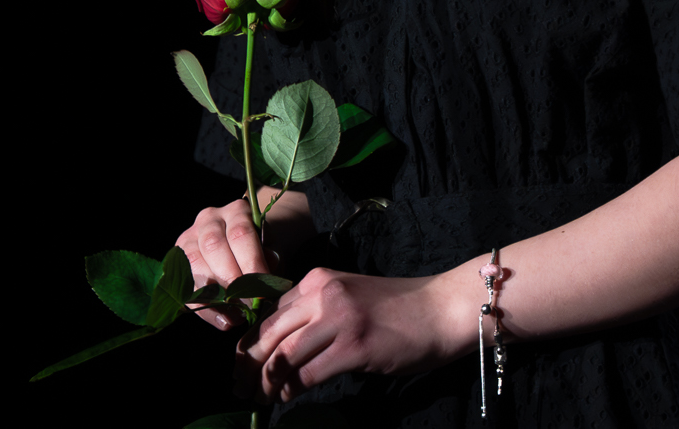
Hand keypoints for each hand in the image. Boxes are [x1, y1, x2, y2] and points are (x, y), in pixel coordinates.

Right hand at [173, 198, 276, 332]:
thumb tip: (264, 281)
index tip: (263, 292)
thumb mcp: (272, 250)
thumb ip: (270, 261)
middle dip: (232, 281)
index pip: (240, 234)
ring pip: (195, 263)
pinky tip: (224, 321)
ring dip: (216, 294)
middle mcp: (209, 219)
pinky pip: (186, 285)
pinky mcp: (178, 260)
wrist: (244, 247)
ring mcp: (189, 237)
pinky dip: (206, 308)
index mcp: (236, 211)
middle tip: (249, 306)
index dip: (251, 265)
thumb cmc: (262, 250)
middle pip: (214, 246)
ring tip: (237, 315)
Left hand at [235, 268, 464, 403]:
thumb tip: (281, 346)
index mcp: (317, 280)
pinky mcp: (355, 345)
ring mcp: (339, 318)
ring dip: (267, 382)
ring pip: (285, 355)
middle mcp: (322, 293)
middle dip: (248, 363)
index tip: (239, 364)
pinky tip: (287, 398)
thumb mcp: (347, 298)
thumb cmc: (396, 310)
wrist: (440, 309)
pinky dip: (293, 388)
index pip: (269, 313)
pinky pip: (310, 372)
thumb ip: (316, 313)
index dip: (249, 342)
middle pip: (269, 332)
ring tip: (258, 398)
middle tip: (238, 386)